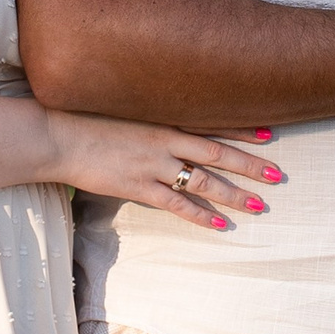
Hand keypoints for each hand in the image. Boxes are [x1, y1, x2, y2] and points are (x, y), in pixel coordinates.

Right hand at [40, 113, 282, 231]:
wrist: (57, 134)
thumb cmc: (85, 118)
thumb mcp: (124, 107)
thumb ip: (148, 115)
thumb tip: (168, 119)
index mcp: (163, 117)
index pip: (212, 123)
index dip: (241, 130)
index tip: (269, 134)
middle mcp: (165, 139)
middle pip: (217, 153)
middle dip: (250, 165)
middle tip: (277, 175)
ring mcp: (154, 164)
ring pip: (204, 181)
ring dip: (234, 194)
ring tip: (260, 205)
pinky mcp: (139, 186)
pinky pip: (177, 204)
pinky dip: (201, 215)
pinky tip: (221, 225)